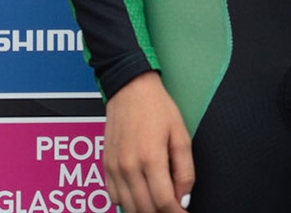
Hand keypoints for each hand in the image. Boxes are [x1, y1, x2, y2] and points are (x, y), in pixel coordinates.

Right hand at [104, 72, 194, 212]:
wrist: (130, 90)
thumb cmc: (157, 109)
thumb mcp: (181, 135)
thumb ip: (185, 170)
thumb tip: (183, 199)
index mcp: (151, 159)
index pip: (164, 202)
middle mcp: (129, 167)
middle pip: (145, 209)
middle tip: (173, 210)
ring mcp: (114, 169)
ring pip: (128, 207)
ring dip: (145, 211)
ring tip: (159, 205)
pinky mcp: (106, 167)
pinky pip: (114, 197)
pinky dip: (128, 204)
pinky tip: (141, 197)